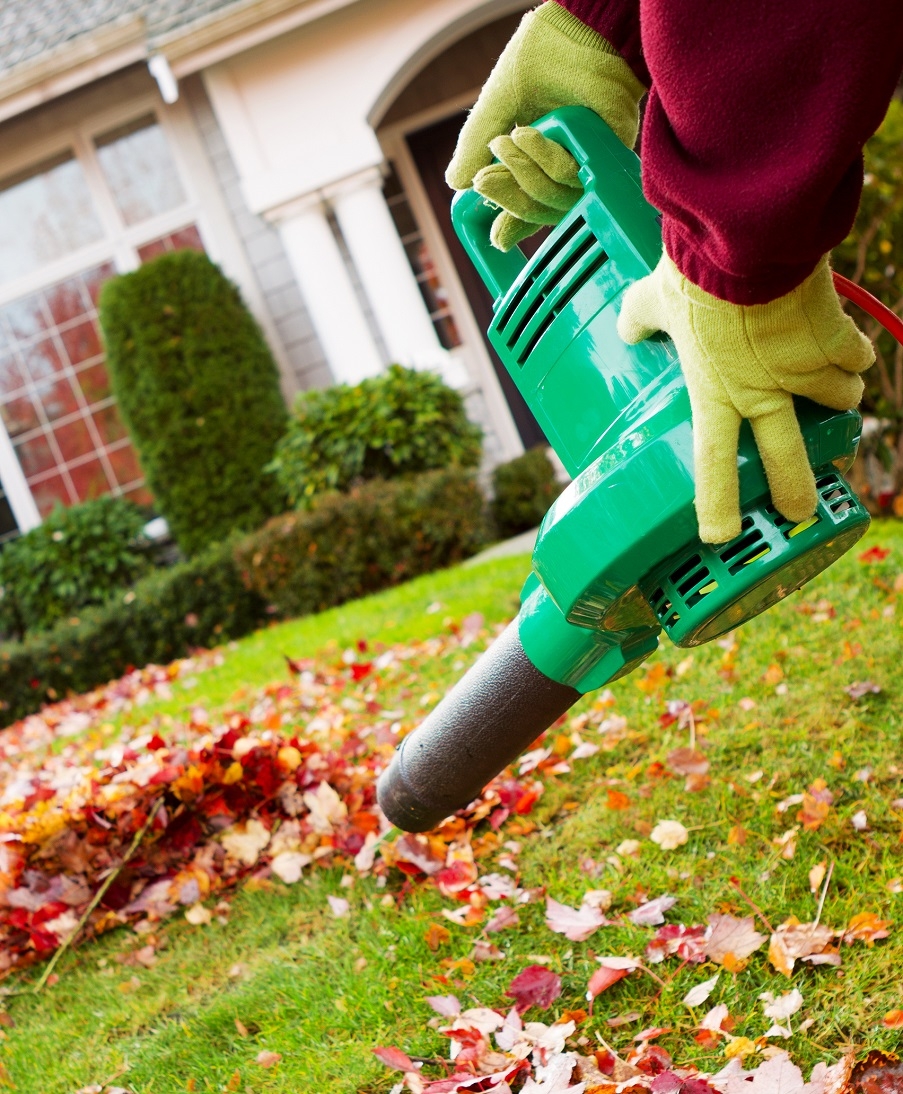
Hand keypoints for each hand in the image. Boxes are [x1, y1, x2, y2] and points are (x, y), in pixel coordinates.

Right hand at [446, 1, 644, 250]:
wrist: (573, 28)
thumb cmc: (541, 59)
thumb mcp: (497, 107)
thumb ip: (476, 144)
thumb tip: (456, 184)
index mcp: (541, 161)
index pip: (530, 206)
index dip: (513, 225)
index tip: (495, 237)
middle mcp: (567, 167)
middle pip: (541, 211)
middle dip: (508, 198)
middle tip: (483, 180)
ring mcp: (588, 162)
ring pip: (556, 200)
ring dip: (525, 173)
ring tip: (509, 140)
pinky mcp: (607, 152)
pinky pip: (574, 177)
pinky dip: (547, 159)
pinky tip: (529, 134)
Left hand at [617, 255, 873, 543]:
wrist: (748, 239)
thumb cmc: (697, 271)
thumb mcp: (655, 298)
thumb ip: (640, 318)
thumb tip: (628, 326)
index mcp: (714, 393)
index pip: (713, 463)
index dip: (717, 504)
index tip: (720, 536)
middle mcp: (763, 393)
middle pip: (787, 459)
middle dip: (797, 491)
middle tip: (801, 510)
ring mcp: (806, 370)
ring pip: (840, 402)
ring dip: (837, 396)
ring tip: (830, 386)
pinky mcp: (837, 340)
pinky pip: (858, 357)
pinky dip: (854, 351)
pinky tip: (847, 344)